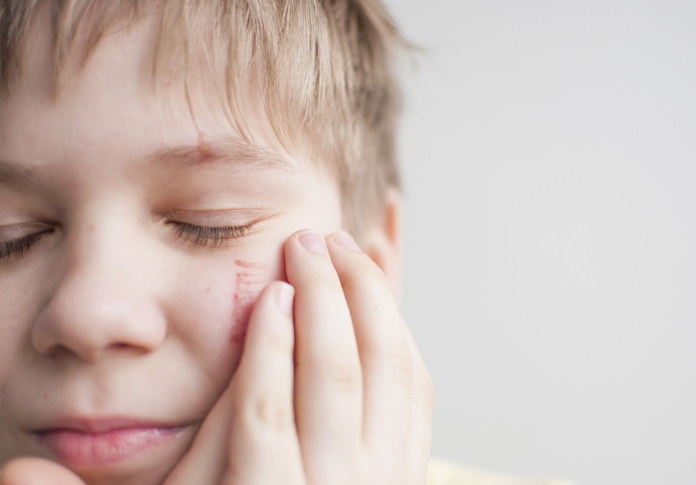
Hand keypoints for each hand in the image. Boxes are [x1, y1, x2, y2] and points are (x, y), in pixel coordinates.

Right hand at [1, 230, 433, 484]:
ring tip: (349, 252)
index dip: (269, 343)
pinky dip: (402, 341)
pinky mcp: (407, 470)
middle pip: (335, 377)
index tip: (272, 287)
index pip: (265, 413)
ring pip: (388, 376)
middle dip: (325, 297)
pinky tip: (384, 304)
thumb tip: (14, 473)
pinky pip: (416, 396)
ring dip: (372, 304)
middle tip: (310, 242)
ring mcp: (379, 481)